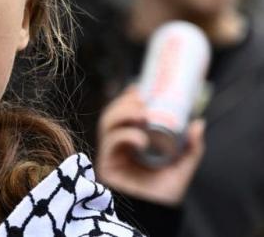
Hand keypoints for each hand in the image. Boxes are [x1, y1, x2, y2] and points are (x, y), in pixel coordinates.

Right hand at [95, 88, 204, 205]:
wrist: (153, 216)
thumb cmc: (161, 195)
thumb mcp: (181, 167)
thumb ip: (191, 148)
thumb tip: (198, 122)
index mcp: (129, 142)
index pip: (122, 114)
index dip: (127, 99)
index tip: (139, 88)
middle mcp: (117, 146)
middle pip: (111, 115)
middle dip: (124, 103)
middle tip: (141, 100)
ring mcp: (110, 154)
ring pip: (106, 124)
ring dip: (122, 114)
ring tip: (142, 115)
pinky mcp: (106, 165)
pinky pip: (110, 143)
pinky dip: (125, 136)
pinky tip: (140, 138)